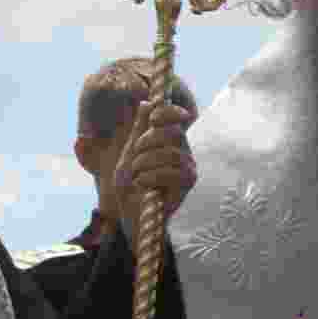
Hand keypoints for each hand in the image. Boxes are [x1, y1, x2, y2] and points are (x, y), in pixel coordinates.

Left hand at [114, 101, 196, 243]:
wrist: (132, 215)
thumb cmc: (131, 186)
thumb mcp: (129, 154)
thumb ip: (138, 131)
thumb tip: (146, 102)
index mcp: (170, 142)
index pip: (176, 117)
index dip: (168, 112)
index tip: (153, 116)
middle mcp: (183, 152)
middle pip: (172, 132)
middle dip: (146, 142)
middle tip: (134, 159)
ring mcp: (188, 168)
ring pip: (170, 153)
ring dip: (145, 163)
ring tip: (136, 175)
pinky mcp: (187, 185)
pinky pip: (172, 172)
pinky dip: (150, 177)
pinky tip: (142, 185)